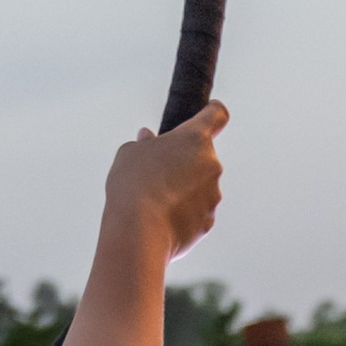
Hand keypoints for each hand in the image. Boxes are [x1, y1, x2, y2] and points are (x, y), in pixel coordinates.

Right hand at [103, 99, 225, 260]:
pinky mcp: (208, 221)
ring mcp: (213, 195)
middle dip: (185, 162)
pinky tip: (162, 220)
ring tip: (156, 201)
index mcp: (195, 138)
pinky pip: (197, 211)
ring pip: (200, 186)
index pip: (216, 114)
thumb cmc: (133, 187)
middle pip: (203, 156)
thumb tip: (148, 138)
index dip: (212, 112)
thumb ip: (144, 143)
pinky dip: (184, 213)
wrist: (139, 233)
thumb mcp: (129, 154)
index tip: (208, 113)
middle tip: (158, 173)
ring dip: (184, 189)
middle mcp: (211, 164)